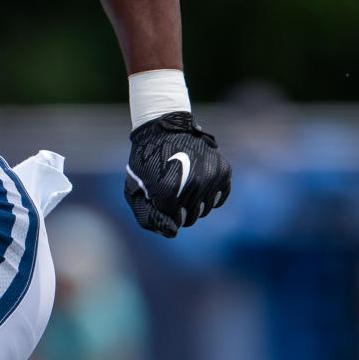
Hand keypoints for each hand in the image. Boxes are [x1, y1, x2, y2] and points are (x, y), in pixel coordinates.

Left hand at [125, 111, 230, 237]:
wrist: (163, 127)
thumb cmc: (146, 158)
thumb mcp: (135, 185)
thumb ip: (146, 211)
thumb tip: (168, 232)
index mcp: (169, 192)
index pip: (175, 220)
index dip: (168, 216)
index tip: (165, 207)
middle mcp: (192, 186)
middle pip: (192, 217)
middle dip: (182, 214)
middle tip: (176, 203)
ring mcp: (210, 178)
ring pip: (206, 209)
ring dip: (197, 206)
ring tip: (185, 194)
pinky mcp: (223, 171)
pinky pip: (220, 197)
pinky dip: (212, 197)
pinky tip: (200, 190)